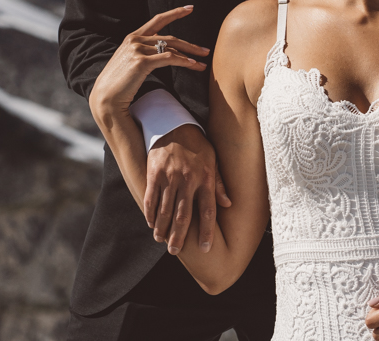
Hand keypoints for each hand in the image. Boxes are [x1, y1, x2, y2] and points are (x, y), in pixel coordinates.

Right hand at [89, 5, 209, 132]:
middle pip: (170, 38)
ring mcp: (137, 50)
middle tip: (205, 51)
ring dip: (190, 56)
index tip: (190, 8)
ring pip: (171, 49)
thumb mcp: (130, 62)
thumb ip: (145, 52)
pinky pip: (168, 59)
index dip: (175, 13)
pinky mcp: (141, 62)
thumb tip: (166, 52)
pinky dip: (182, 61)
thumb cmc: (119, 84)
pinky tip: (192, 65)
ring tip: (203, 63)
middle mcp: (135, 40)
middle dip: (190, 45)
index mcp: (132, 37)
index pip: (157, 20)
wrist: (106, 98)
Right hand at [145, 124, 232, 254]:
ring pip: (165, 210)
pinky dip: (150, 213)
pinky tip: (151, 223)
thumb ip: (218, 184)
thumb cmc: (198, 145)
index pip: (208, 211)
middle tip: (175, 252)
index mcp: (205, 179)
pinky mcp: (154, 174)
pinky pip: (151, 198)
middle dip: (179, 236)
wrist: (175, 125)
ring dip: (162, 228)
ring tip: (161, 240)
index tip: (206, 248)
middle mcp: (187, 180)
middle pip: (183, 216)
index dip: (207, 232)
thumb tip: (228, 204)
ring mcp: (169, 178)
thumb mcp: (213, 160)